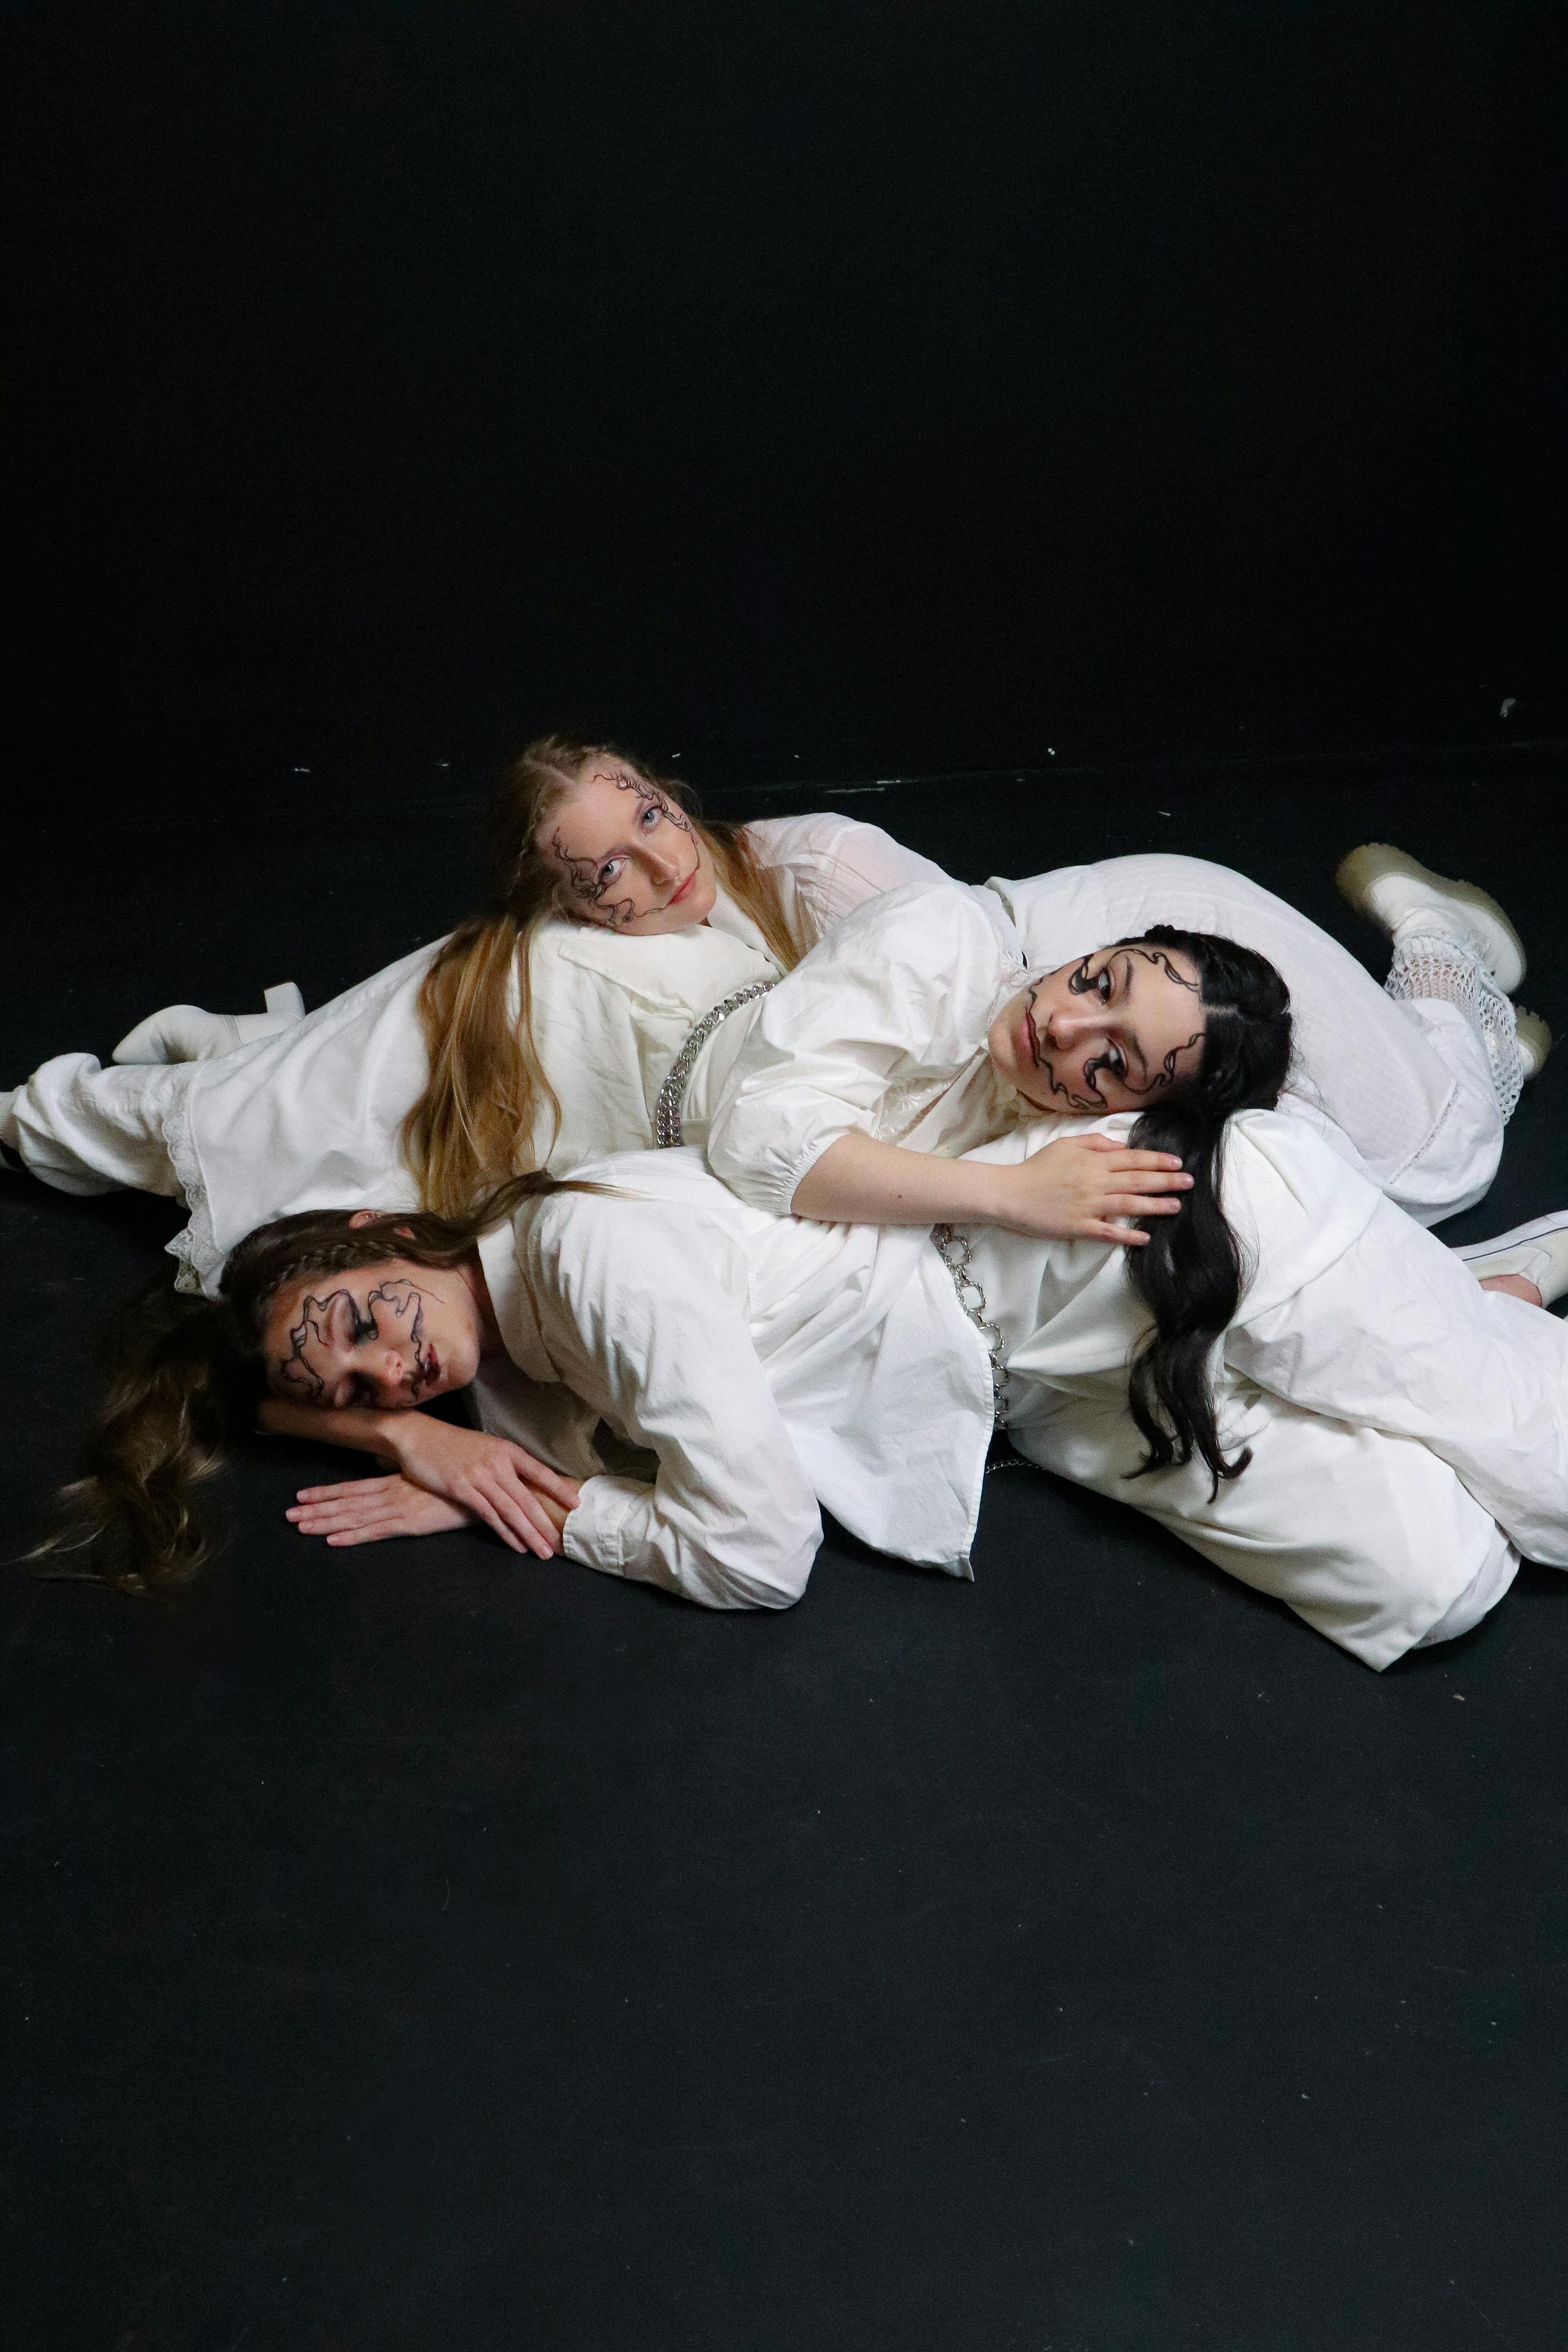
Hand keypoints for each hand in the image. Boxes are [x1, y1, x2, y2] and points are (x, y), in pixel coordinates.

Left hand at [288, 1474, 476, 1546]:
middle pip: (346, 1501)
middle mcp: (392, 1492)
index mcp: (395, 1481)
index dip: (326, 1492)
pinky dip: (353, 1535)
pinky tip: (333, 1540)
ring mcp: (400, 1507)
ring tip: (300, 1526)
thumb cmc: (461, 1483)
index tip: (301, 1495)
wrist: (489, 1487)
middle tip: (287, 1514)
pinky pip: (376, 1532)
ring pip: (355, 1516)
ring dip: (326, 1521)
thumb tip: (383, 1462)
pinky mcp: (412, 1523)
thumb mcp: (428, 1476)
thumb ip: (404, 1473)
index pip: (353, 1487)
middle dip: (316, 1508)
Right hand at [374, 1415, 582, 1557]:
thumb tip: (524, 1484)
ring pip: (512, 1510)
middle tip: (559, 1544)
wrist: (419, 1437)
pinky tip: (517, 1545)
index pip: (540, 1471)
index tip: (576, 1504)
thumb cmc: (452, 1445)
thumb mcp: (485, 1448)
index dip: (559, 1489)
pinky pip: (490, 1515)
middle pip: (528, 1498)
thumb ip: (504, 1465)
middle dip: (545, 1524)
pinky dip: (506, 1532)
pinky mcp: (462, 1488)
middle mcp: (498, 1462)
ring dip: (530, 1534)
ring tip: (544, 1552)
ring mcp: (480, 1476)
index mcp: (507, 1450)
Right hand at [994, 1132, 1192, 1244]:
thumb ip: (1094, 1143)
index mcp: (1093, 1162)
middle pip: (1137, 1181)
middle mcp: (1095, 1182)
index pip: (1132, 1160)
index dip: (1156, 1161)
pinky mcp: (1080, 1226)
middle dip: (1166, 1181)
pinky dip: (1128, 1234)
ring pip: (1129, 1204)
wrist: (1010, 1193)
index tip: (1176, 1163)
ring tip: (1177, 1206)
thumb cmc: (1036, 1167)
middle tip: (1189, 1182)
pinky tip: (1145, 1236)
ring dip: (1155, 1205)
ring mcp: (1089, 1206)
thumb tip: (1120, 1147)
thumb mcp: (1064, 1145)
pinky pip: (1109, 1231)